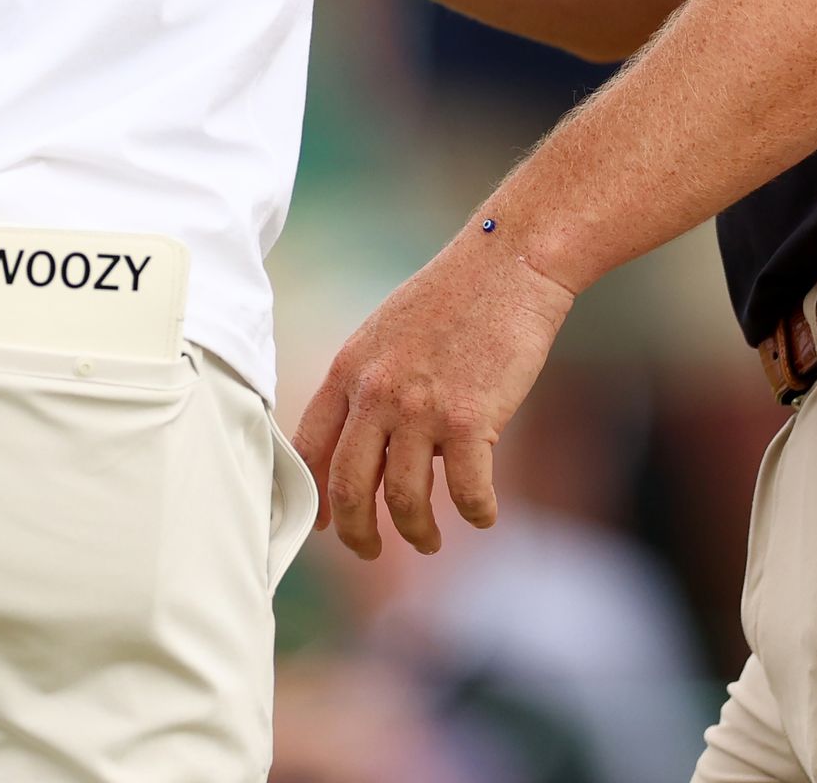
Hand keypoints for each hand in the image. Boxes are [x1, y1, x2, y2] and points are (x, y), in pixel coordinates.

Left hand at [292, 230, 577, 556]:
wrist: (507, 266)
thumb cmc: (452, 298)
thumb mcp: (384, 334)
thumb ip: (366, 384)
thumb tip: (361, 440)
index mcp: (348, 370)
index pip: (310, 448)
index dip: (312, 496)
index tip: (320, 525)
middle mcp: (376, 393)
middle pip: (348, 487)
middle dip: (356, 533)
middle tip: (369, 551)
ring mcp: (421, 409)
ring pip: (404, 499)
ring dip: (417, 532)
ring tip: (430, 540)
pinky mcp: (471, 420)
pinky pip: (467, 491)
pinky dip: (476, 513)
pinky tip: (483, 516)